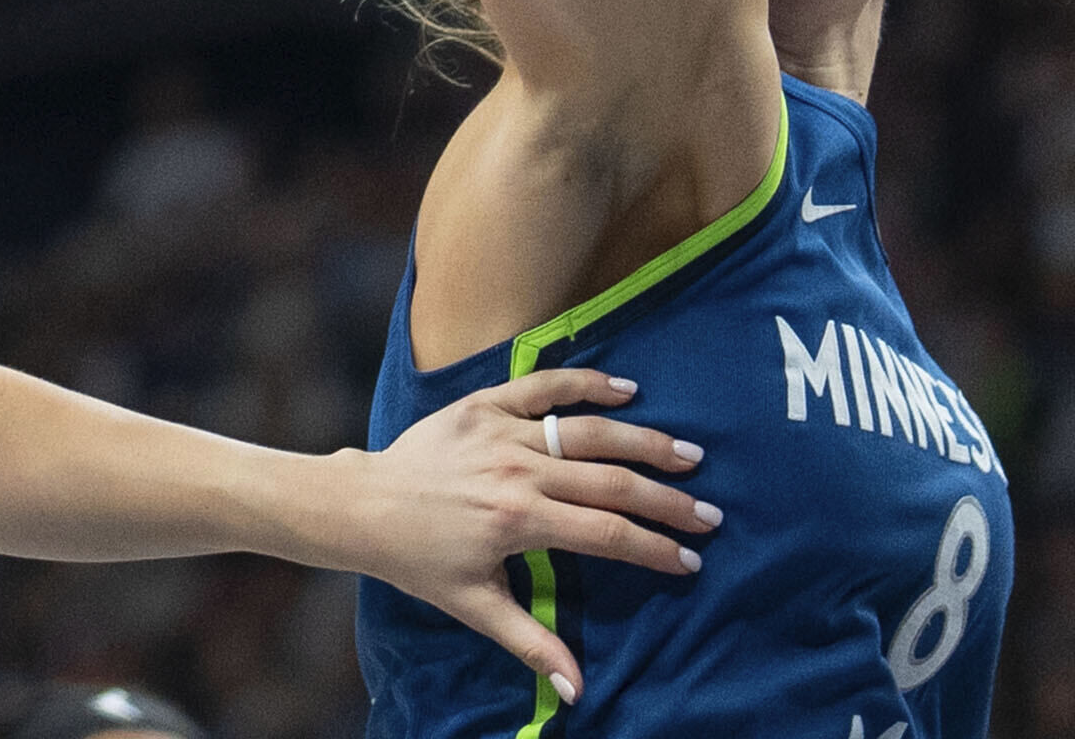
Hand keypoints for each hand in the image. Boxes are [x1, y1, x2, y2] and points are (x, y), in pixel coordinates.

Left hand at [329, 365, 717, 706]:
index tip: (689, 560)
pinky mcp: (485, 403)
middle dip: (666, 500)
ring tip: (688, 454)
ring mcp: (502, 431)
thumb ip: (532, 642)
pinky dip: (586, 383)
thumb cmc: (420, 560)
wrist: (366, 504)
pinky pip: (543, 385)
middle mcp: (517, 471)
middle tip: (709, 513)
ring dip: (644, 442)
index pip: (606, 534)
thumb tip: (577, 691)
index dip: (652, 548)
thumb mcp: (474, 607)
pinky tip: (628, 389)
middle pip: (610, 482)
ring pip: (587, 432)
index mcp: (518, 522)